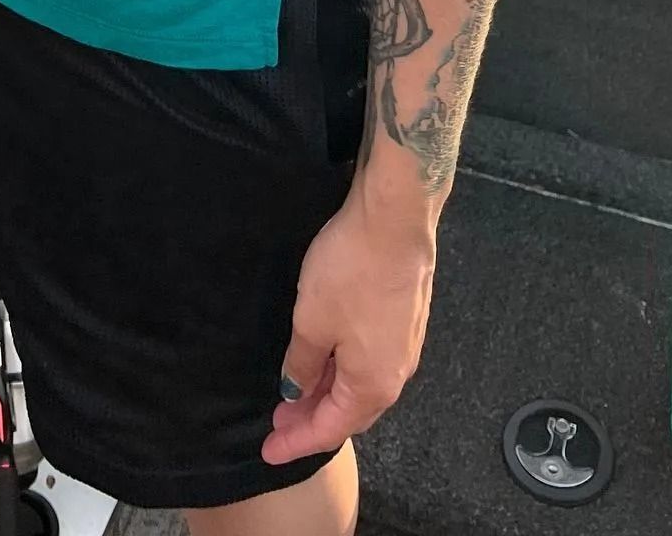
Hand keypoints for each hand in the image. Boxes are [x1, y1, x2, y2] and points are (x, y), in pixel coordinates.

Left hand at [262, 192, 436, 465]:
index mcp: (372, 386)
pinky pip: (370, 363)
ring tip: (294, 394)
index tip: (267, 451)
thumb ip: (302, 365)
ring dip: (327, 395)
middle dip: (311, 421)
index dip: (295, 442)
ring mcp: (404, 348)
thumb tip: (296, 391)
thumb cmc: (351, 272)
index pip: (329, 429)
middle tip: (278, 424)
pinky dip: (342, 372)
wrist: (396, 219)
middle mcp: (395, 375)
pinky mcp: (404, 321)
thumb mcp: (311, 321)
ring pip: (360, 387)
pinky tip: (324, 361)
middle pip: (349, 413)